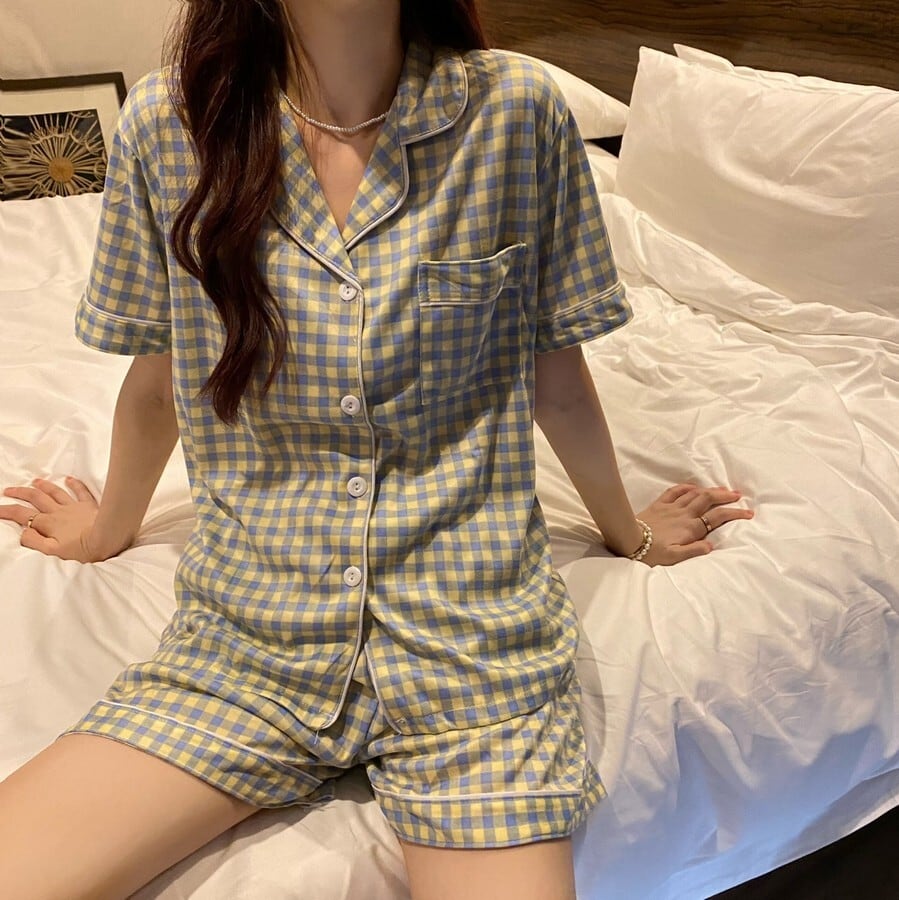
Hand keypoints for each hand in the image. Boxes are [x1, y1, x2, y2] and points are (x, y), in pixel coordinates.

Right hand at [0, 477, 118, 561]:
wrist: (108, 539)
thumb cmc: (82, 550)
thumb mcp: (53, 552)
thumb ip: (34, 542)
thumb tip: (22, 531)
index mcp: (48, 524)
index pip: (22, 515)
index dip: (7, 511)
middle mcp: (59, 512)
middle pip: (36, 498)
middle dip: (20, 493)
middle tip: (8, 490)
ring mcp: (75, 507)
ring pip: (55, 492)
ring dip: (43, 486)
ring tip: (34, 480)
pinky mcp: (90, 505)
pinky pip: (81, 491)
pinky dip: (74, 484)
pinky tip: (69, 479)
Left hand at [635, 483, 753, 565]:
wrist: (628, 540)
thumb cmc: (651, 552)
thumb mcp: (674, 558)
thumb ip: (693, 551)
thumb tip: (711, 546)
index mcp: (690, 528)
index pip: (717, 517)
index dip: (734, 513)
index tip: (748, 512)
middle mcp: (683, 514)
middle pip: (708, 500)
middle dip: (725, 496)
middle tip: (738, 495)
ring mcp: (671, 507)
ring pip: (695, 493)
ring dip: (710, 490)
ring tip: (722, 489)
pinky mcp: (659, 504)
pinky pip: (675, 491)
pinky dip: (687, 487)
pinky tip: (693, 487)